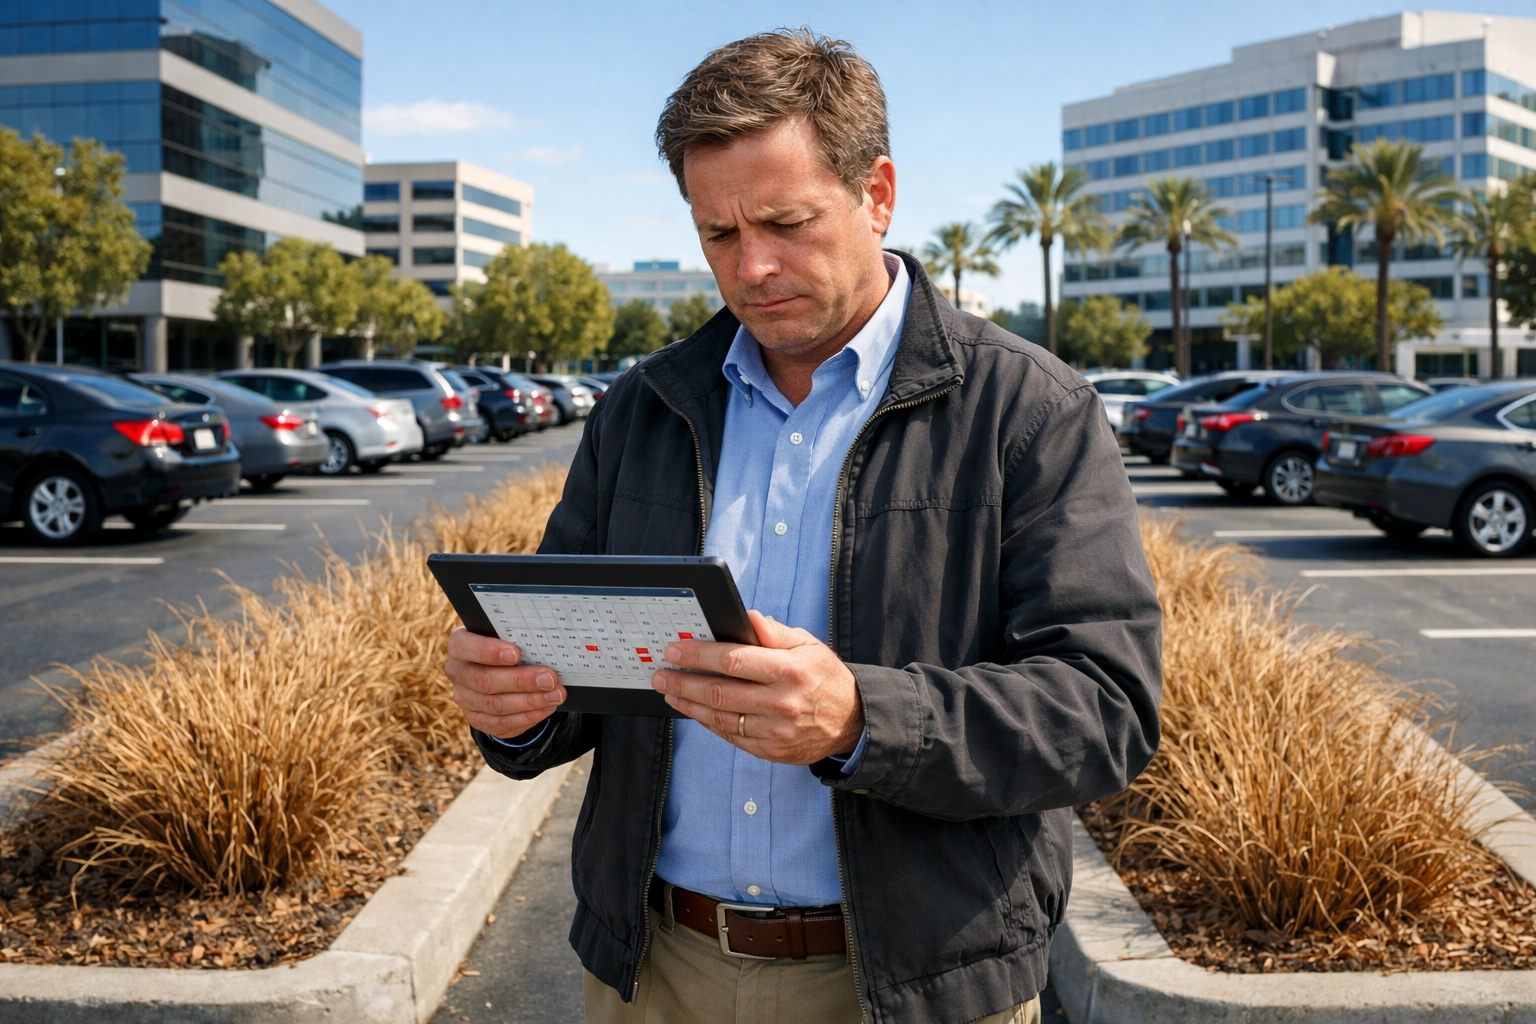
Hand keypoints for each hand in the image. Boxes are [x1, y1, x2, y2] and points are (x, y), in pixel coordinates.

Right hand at [445, 627, 566, 738]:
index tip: (515, 654)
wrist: (502, 672)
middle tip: (549, 679)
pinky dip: (528, 716)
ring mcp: (465, 698)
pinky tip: (546, 708)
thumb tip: (545, 647)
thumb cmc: (508, 647)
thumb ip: (518, 639)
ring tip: (555, 695)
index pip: (464, 646)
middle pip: (484, 680)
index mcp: (459, 645)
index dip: (488, 651)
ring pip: (495, 705)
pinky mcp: (477, 719)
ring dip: (530, 701)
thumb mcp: (509, 638)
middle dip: (521, 681)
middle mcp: (457, 672)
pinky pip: (502, 723)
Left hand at [650, 610, 862, 764]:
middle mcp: (781, 703)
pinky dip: (708, 723)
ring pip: (719, 718)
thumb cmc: (826, 678)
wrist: (853, 722)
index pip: (733, 661)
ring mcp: (775, 731)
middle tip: (661, 674)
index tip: (676, 649)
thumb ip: (774, 633)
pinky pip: (731, 736)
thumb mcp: (808, 645)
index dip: (699, 655)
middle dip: (683, 682)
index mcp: (789, 671)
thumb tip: (747, 618)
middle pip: (719, 692)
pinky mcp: (771, 750)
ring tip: (669, 692)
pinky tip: (694, 711)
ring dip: (688, 705)